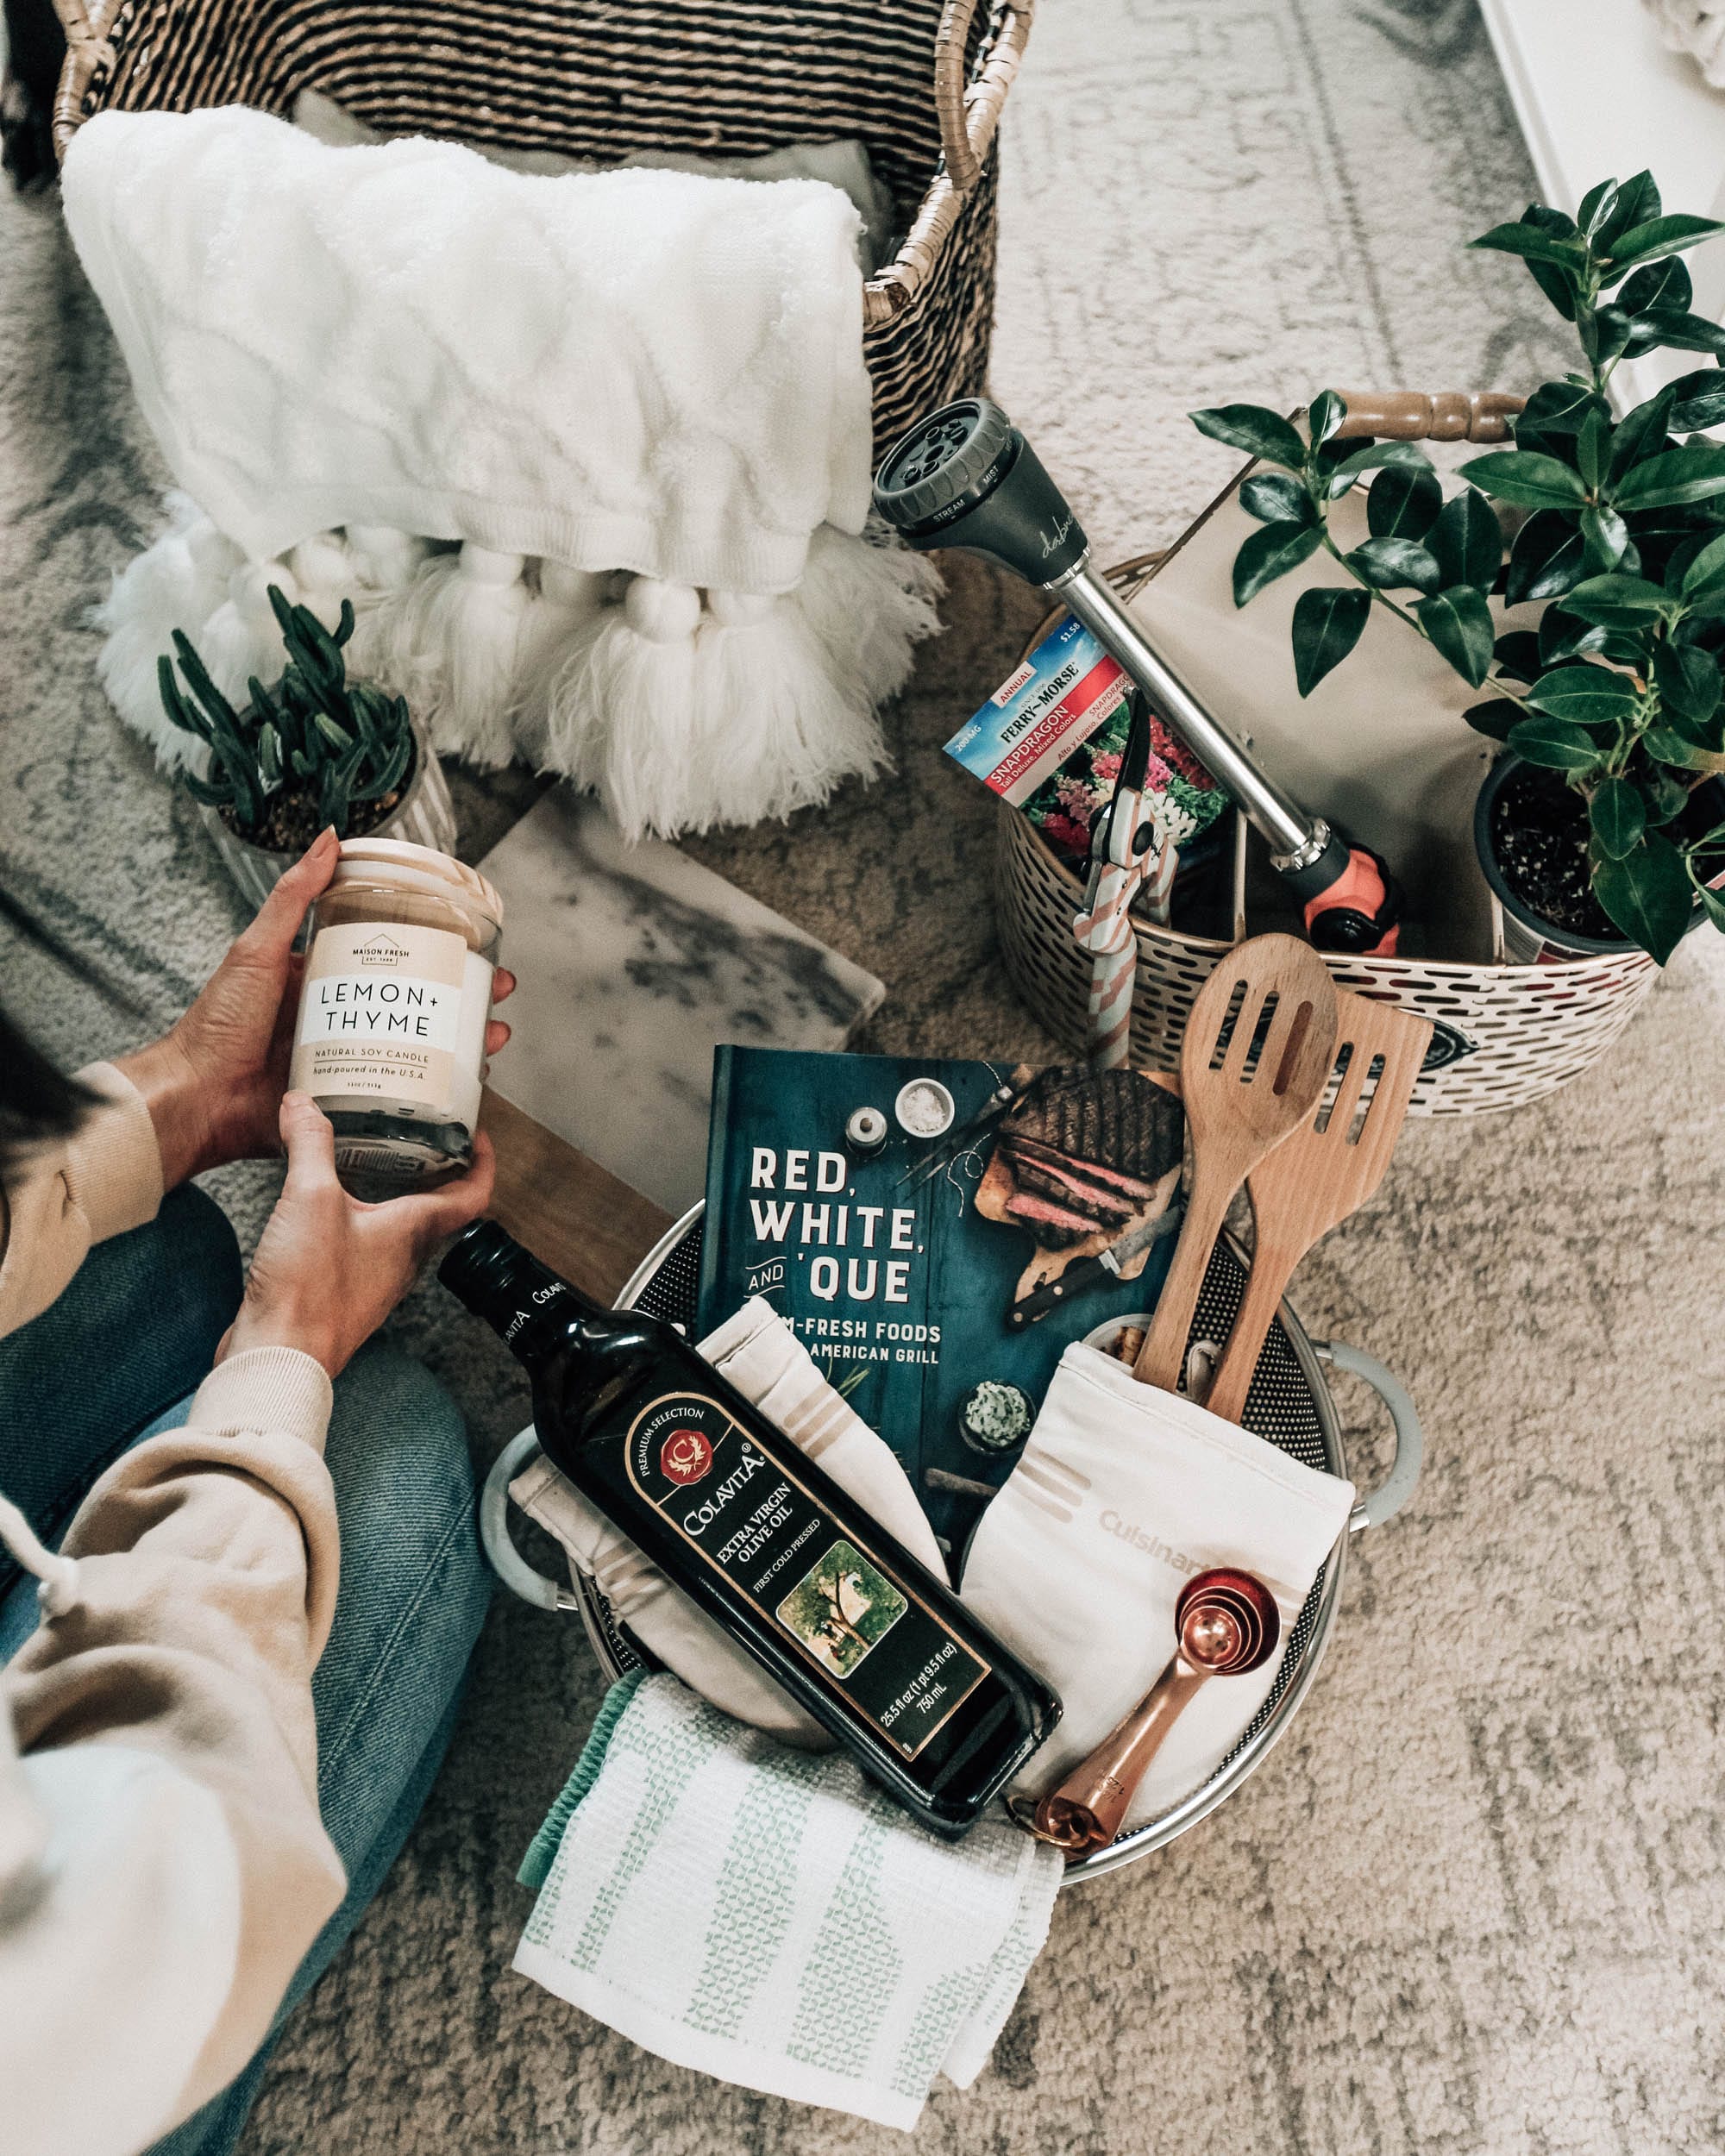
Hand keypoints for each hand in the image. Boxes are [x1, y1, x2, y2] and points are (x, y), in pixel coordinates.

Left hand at [117, 830, 515, 1186]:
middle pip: (417, 1010)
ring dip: (460, 1051)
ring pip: (419, 1056)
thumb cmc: (217, 1025)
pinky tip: (461, 1093)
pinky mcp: (347, 1107)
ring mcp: (348, 1067)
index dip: (436, 954)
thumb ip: (293, 897)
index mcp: (323, 984)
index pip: (391, 961)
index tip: (471, 948)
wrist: (196, 1100)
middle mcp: (342, 1024)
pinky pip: (398, 1102)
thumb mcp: (257, 950)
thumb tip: (330, 839)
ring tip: (488, 1044)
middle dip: (464, 1005)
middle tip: (494, 998)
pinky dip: (433, 1099)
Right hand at [220, 1093, 495, 1377]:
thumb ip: (309, 1144)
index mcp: (414, 1231)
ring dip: (396, 1191)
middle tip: (421, 1133)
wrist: (279, 1355)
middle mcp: (404, 1256)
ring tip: (376, 1157)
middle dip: (435, 1168)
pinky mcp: (345, 1290)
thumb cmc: (308, 1287)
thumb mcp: (310, 1197)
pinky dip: (361, 1215)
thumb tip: (303, 1103)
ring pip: (400, 1226)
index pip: (473, 1194)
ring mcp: (376, 1277)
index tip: (477, 1134)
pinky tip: (330, 1203)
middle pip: (437, 1208)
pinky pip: (366, 1244)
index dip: (483, 1161)